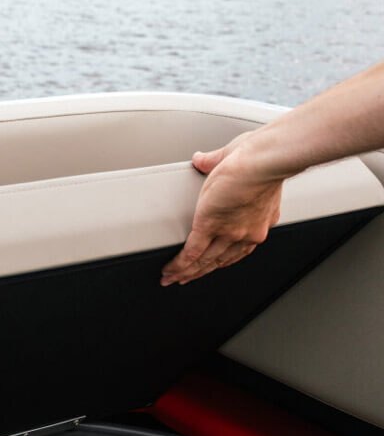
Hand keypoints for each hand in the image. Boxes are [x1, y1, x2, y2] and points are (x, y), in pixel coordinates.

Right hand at [160, 134, 284, 285]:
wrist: (264, 160)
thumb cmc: (262, 156)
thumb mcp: (240, 161)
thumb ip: (217, 160)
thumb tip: (203, 158)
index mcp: (259, 217)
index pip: (240, 246)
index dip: (224, 258)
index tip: (211, 264)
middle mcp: (248, 231)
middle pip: (220, 260)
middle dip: (201, 272)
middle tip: (186, 279)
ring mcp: (229, 232)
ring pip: (204, 260)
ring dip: (187, 272)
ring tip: (172, 278)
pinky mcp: (210, 227)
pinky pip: (191, 252)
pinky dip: (179, 263)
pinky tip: (170, 270)